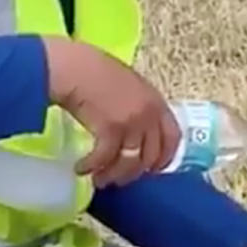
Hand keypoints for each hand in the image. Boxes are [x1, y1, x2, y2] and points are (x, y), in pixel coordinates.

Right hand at [42, 36, 180, 186]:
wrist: (73, 67)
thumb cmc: (94, 69)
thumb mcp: (127, 84)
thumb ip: (137, 105)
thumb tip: (134, 129)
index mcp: (156, 101)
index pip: (172, 138)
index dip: (164, 158)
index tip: (151, 170)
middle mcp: (149, 115)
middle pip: (150, 156)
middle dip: (134, 173)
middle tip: (119, 180)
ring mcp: (132, 123)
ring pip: (128, 163)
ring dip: (112, 176)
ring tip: (97, 180)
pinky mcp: (111, 131)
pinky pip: (105, 159)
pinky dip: (91, 167)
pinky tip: (81, 168)